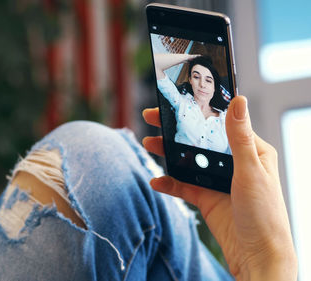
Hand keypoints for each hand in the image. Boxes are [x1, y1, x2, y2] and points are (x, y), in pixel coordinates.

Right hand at [141, 96, 296, 280]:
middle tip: (152, 118)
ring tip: (148, 145)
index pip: (219, 124)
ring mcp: (218, 181)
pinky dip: (168, 183)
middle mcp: (234, 164)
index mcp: (251, 151)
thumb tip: (238, 101)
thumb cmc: (265, 215)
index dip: (197, 112)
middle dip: (175, 130)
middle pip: (199, 141)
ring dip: (168, 154)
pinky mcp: (207, 199)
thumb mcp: (251, 172)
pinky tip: (156, 181)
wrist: (257, 257)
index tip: (175, 103)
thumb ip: (240, 138)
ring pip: (188, 161)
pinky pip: (183, 187)